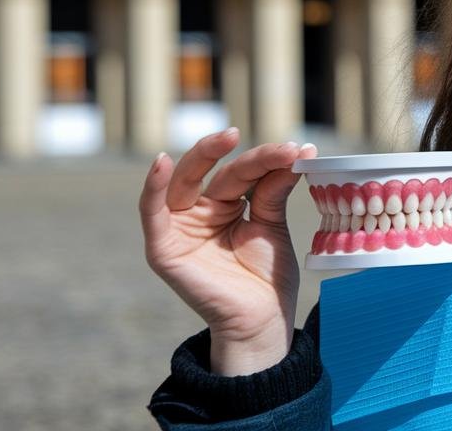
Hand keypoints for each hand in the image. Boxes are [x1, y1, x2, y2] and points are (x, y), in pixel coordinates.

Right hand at [139, 127, 316, 375]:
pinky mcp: (164, 248)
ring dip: (202, 157)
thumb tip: (297, 149)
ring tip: (226, 137)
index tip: (299, 149)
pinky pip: (152, 212)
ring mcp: (179, 228)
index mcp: (227, 205)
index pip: (242, 172)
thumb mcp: (273, 225)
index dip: (267, 159)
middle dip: (231, 151)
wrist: (262, 319)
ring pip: (183, 182)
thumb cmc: (267, 276)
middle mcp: (200, 212)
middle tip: (251, 133)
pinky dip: (152, 187)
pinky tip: (160, 163)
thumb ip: (274, 189)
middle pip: (211, 172)